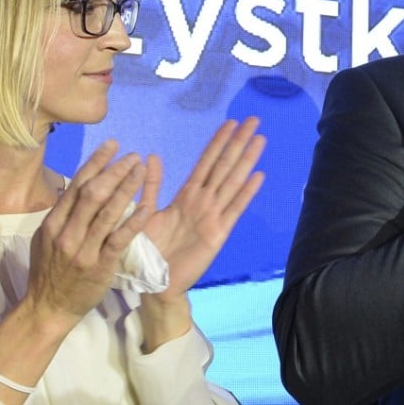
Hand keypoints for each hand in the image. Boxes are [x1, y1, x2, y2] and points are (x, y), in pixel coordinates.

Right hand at [25, 141, 152, 330]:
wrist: (47, 309)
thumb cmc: (48, 273)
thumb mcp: (45, 240)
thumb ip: (61, 215)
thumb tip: (75, 188)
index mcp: (53, 222)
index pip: (76, 185)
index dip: (96, 162)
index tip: (112, 145)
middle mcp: (67, 232)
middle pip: (92, 193)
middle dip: (114, 170)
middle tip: (132, 155)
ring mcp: (83, 249)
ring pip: (106, 212)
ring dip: (126, 188)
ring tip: (140, 170)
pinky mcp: (100, 266)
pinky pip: (119, 239)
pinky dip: (133, 221)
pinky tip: (147, 206)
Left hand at [141, 117, 265, 299]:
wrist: (154, 284)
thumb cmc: (148, 251)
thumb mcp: (143, 213)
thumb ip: (150, 186)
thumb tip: (150, 156)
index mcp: (187, 197)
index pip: (205, 163)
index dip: (218, 142)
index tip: (231, 122)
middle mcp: (203, 202)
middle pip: (224, 166)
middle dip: (238, 143)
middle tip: (254, 120)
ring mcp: (213, 217)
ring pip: (232, 181)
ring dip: (246, 160)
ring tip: (260, 140)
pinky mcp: (218, 234)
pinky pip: (233, 209)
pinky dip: (246, 193)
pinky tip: (258, 176)